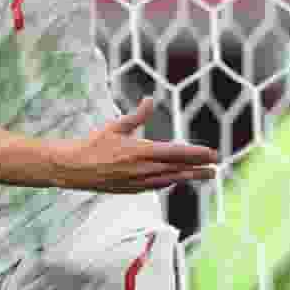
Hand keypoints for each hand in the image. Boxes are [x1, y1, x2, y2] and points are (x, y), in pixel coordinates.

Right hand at [57, 97, 217, 192]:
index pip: (176, 153)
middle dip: (198, 169)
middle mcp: (142, 169)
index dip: (196, 154)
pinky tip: (176, 179)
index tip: (212, 154)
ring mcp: (138, 182)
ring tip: (204, 176)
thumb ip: (136, 115)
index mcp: (140, 152)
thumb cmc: (94, 145)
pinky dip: (169, 182)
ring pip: (169, 180)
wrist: (74, 168)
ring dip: (188, 177)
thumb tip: (150, 99)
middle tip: (216, 169)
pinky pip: (156, 186)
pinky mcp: (131, 190)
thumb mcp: (116, 126)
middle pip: (177, 169)